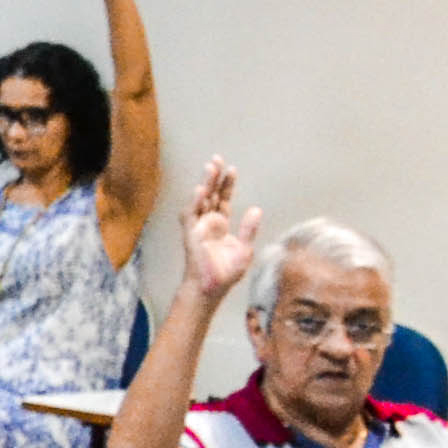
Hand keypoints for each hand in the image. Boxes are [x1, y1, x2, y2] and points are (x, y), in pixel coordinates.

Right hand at [181, 158, 258, 299]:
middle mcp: (207, 223)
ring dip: (205, 184)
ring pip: (200, 200)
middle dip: (214, 177)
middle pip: (211, 194)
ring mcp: (198, 227)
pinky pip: (191, 215)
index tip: (231, 169)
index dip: (227, 184)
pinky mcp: (191, 234)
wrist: (212, 288)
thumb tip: (257, 209)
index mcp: (220, 225)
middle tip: (217, 159)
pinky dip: (195, 202)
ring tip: (210, 168)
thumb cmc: (226, 272)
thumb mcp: (245, 249)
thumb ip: (249, 229)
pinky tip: (201, 190)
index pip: (223, 199)